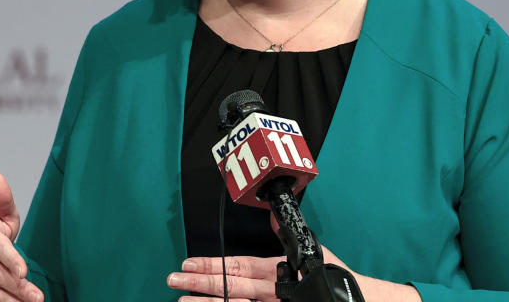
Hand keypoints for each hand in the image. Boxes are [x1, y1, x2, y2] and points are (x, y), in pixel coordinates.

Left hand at [166, 246, 421, 301]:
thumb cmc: (335, 278)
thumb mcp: (311, 252)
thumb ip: (287, 237)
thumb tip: (274, 216)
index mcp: (278, 269)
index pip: (238, 266)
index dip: (211, 265)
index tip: (188, 262)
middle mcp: (273, 290)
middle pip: (230, 286)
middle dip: (199, 283)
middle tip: (173, 279)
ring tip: (181, 300)